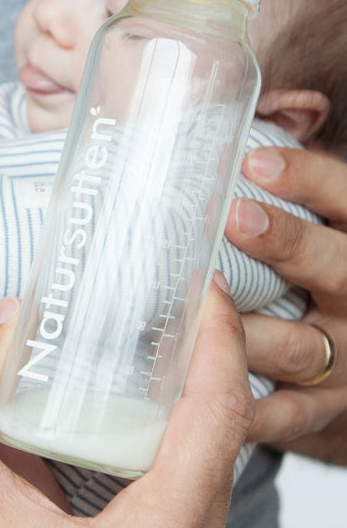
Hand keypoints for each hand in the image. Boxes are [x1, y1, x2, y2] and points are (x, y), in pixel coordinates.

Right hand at [0, 282, 249, 527]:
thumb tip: (11, 319)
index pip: (214, 424)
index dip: (218, 345)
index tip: (206, 296)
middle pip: (219, 462)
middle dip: (201, 385)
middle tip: (171, 329)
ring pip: (210, 505)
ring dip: (189, 440)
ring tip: (153, 385)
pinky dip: (178, 493)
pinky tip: (140, 461)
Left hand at [225, 144, 346, 463]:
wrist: (341, 358)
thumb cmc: (300, 271)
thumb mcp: (308, 223)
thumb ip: (274, 180)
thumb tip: (232, 111)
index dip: (310, 178)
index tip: (254, 158)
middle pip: (338, 268)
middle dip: (286, 243)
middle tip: (232, 219)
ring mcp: (345, 358)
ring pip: (301, 347)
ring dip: (248, 333)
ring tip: (199, 315)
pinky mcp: (322, 408)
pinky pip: (285, 416)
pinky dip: (243, 411)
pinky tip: (195, 397)